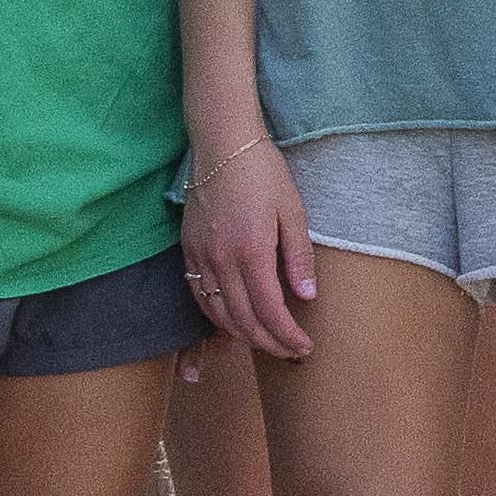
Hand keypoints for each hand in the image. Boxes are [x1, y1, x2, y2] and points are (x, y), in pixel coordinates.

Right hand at [185, 135, 318, 359]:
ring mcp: (201, 256)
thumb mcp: (294, 211)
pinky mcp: (189, 250)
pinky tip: (233, 322)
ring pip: (219, 314)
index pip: (270, 311)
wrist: (223, 144)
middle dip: (269, 343)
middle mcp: (222, 260)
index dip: (287, 336)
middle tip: (290, 352)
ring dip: (243, 336)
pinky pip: (200, 296)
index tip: (304, 347)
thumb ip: (299, 257)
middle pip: (243, 320)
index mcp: (252, 251)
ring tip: (266, 341)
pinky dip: (217, 317)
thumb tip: (307, 296)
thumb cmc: (263, 173)